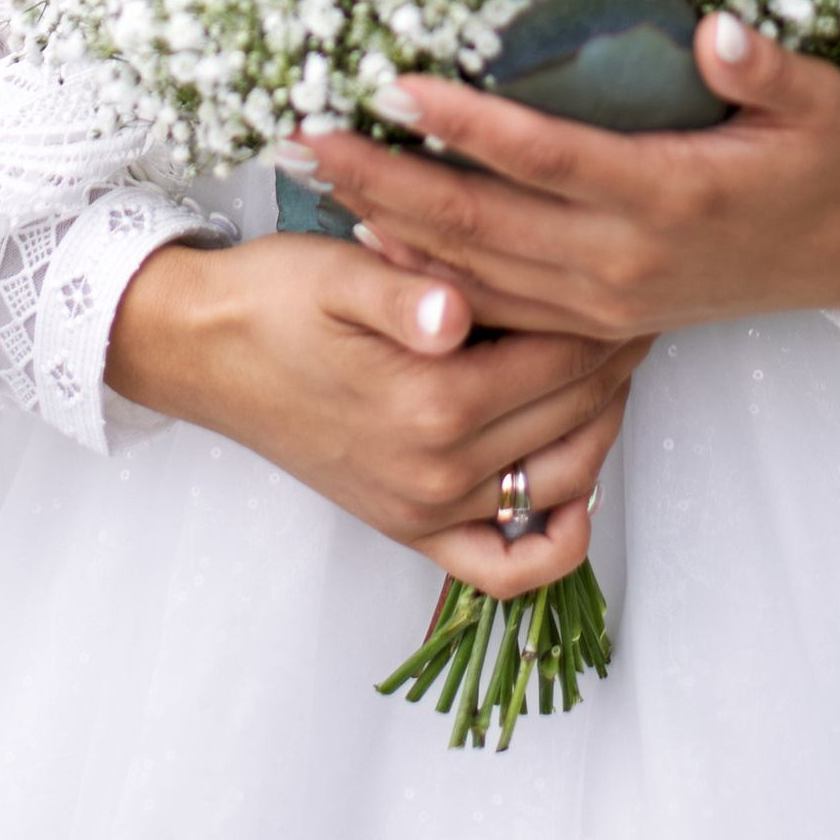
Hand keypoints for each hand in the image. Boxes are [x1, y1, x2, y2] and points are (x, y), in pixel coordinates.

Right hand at [106, 231, 646, 603]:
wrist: (202, 350)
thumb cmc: (273, 297)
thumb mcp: (339, 271)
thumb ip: (407, 294)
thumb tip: (458, 312)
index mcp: (432, 401)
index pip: (564, 356)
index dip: (606, 312)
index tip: (629, 272)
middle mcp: (438, 470)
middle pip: (573, 415)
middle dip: (616, 359)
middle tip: (637, 306)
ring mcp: (426, 509)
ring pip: (561, 483)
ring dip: (601, 427)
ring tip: (611, 366)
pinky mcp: (409, 528)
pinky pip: (504, 569)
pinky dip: (555, 543)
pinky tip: (573, 491)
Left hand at [284, 12, 839, 345]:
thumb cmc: (831, 157)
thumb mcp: (817, 100)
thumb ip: (761, 67)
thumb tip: (718, 29)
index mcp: (669, 192)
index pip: (543, 157)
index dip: (466, 123)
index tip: (393, 83)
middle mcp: (625, 258)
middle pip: (482, 223)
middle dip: (386, 179)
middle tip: (305, 136)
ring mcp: (609, 298)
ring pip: (477, 271)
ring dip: (391, 225)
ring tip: (315, 180)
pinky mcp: (603, 319)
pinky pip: (501, 304)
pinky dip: (433, 277)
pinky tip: (378, 245)